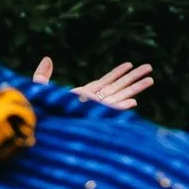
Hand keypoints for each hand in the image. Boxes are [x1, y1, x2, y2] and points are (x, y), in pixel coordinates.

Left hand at [28, 56, 153, 111]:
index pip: (105, 81)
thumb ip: (43, 75)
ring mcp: (95, 111)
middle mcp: (93, 102)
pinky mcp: (93, 119)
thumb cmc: (37, 114)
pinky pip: (110, 112)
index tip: (130, 64)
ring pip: (119, 97)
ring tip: (151, 79)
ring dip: (135, 89)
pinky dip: (122, 108)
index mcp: (83, 95)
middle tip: (149, 68)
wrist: (38, 130)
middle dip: (134, 77)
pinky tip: (134, 102)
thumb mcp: (40, 90)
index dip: (118, 73)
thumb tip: (47, 58)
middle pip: (118, 87)